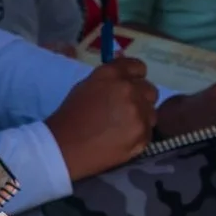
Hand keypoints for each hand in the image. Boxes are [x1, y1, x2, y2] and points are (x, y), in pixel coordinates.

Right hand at [45, 58, 156, 179]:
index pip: (138, 67)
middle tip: (125, 110)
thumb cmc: (71, 116)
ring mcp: (138, 113)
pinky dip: (138, 134)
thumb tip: (126, 73)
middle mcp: (129, 90)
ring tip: (122, 127)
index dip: (135, 76)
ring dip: (141, 117)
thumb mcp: (87, 86)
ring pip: (152, 112)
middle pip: (150, 89)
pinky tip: (121, 139)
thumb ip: (110, 78)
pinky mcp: (143, 135)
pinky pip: (148, 131)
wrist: (64, 148)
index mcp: (112, 74)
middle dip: (140, 98)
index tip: (131, 85)